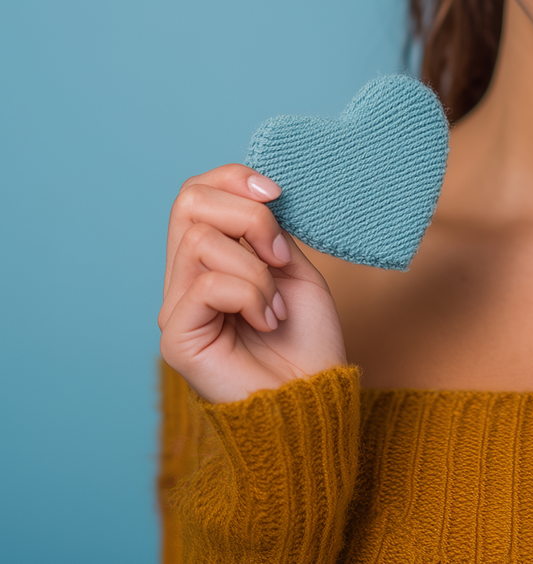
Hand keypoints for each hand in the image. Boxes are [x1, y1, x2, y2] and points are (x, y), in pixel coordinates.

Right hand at [159, 164, 347, 403]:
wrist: (314, 396)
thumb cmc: (306, 337)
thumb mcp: (292, 265)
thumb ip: (265, 229)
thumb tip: (255, 188)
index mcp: (209, 258)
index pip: (195, 192)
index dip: (234, 178)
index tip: (278, 195)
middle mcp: (183, 279)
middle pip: (188, 203)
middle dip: (248, 217)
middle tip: (280, 256)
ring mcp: (175, 308)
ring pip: (202, 242)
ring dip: (257, 268)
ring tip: (276, 303)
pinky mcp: (176, 338)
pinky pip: (207, 286)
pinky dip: (250, 294)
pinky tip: (268, 321)